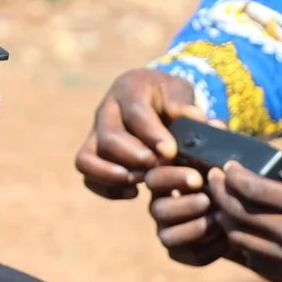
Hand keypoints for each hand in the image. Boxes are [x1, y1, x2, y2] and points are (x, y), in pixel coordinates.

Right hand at [75, 69, 197, 199]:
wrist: (154, 99)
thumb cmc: (168, 97)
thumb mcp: (180, 92)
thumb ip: (184, 105)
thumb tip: (194, 117)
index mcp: (129, 89)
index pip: (135, 112)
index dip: (152, 134)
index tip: (170, 152)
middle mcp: (106, 110)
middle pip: (109, 137)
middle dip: (134, 157)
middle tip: (157, 167)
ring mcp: (94, 134)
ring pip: (87, 158)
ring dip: (113, 175)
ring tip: (140, 182)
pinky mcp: (91, 154)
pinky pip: (87, 176)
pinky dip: (107, 189)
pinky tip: (134, 192)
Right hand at [144, 162, 232, 266]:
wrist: (240, 212)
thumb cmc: (224, 183)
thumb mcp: (215, 171)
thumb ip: (207, 166)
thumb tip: (213, 168)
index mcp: (164, 182)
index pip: (154, 178)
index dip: (172, 179)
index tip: (197, 179)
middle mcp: (160, 207)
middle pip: (158, 210)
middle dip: (184, 206)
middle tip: (207, 201)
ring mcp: (167, 232)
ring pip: (169, 237)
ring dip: (195, 229)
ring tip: (219, 221)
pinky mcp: (181, 253)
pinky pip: (191, 255)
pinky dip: (211, 249)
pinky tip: (227, 238)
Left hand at [207, 162, 281, 281]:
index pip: (253, 187)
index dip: (233, 175)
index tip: (228, 166)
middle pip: (237, 210)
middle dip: (219, 192)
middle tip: (213, 179)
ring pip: (237, 236)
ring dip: (224, 218)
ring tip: (222, 204)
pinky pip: (251, 257)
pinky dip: (241, 242)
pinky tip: (242, 232)